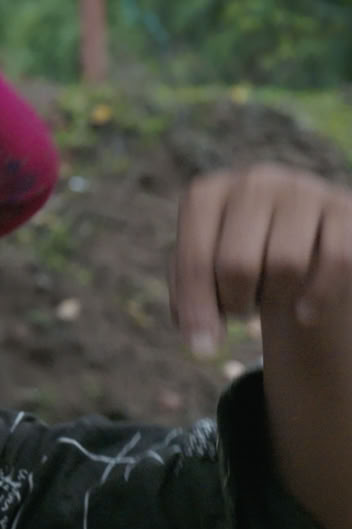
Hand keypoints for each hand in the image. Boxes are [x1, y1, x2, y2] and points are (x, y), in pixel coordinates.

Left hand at [171, 163, 351, 355]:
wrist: (298, 239)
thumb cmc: (239, 260)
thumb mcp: (205, 275)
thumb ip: (192, 306)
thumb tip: (201, 343)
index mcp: (206, 195)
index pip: (195, 258)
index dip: (197, 308)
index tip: (201, 345)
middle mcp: (253, 183)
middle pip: (238, 266)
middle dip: (237, 303)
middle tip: (241, 309)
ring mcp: (303, 190)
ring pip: (287, 265)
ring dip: (276, 298)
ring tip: (270, 294)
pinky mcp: (345, 208)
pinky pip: (336, 261)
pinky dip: (318, 297)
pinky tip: (304, 312)